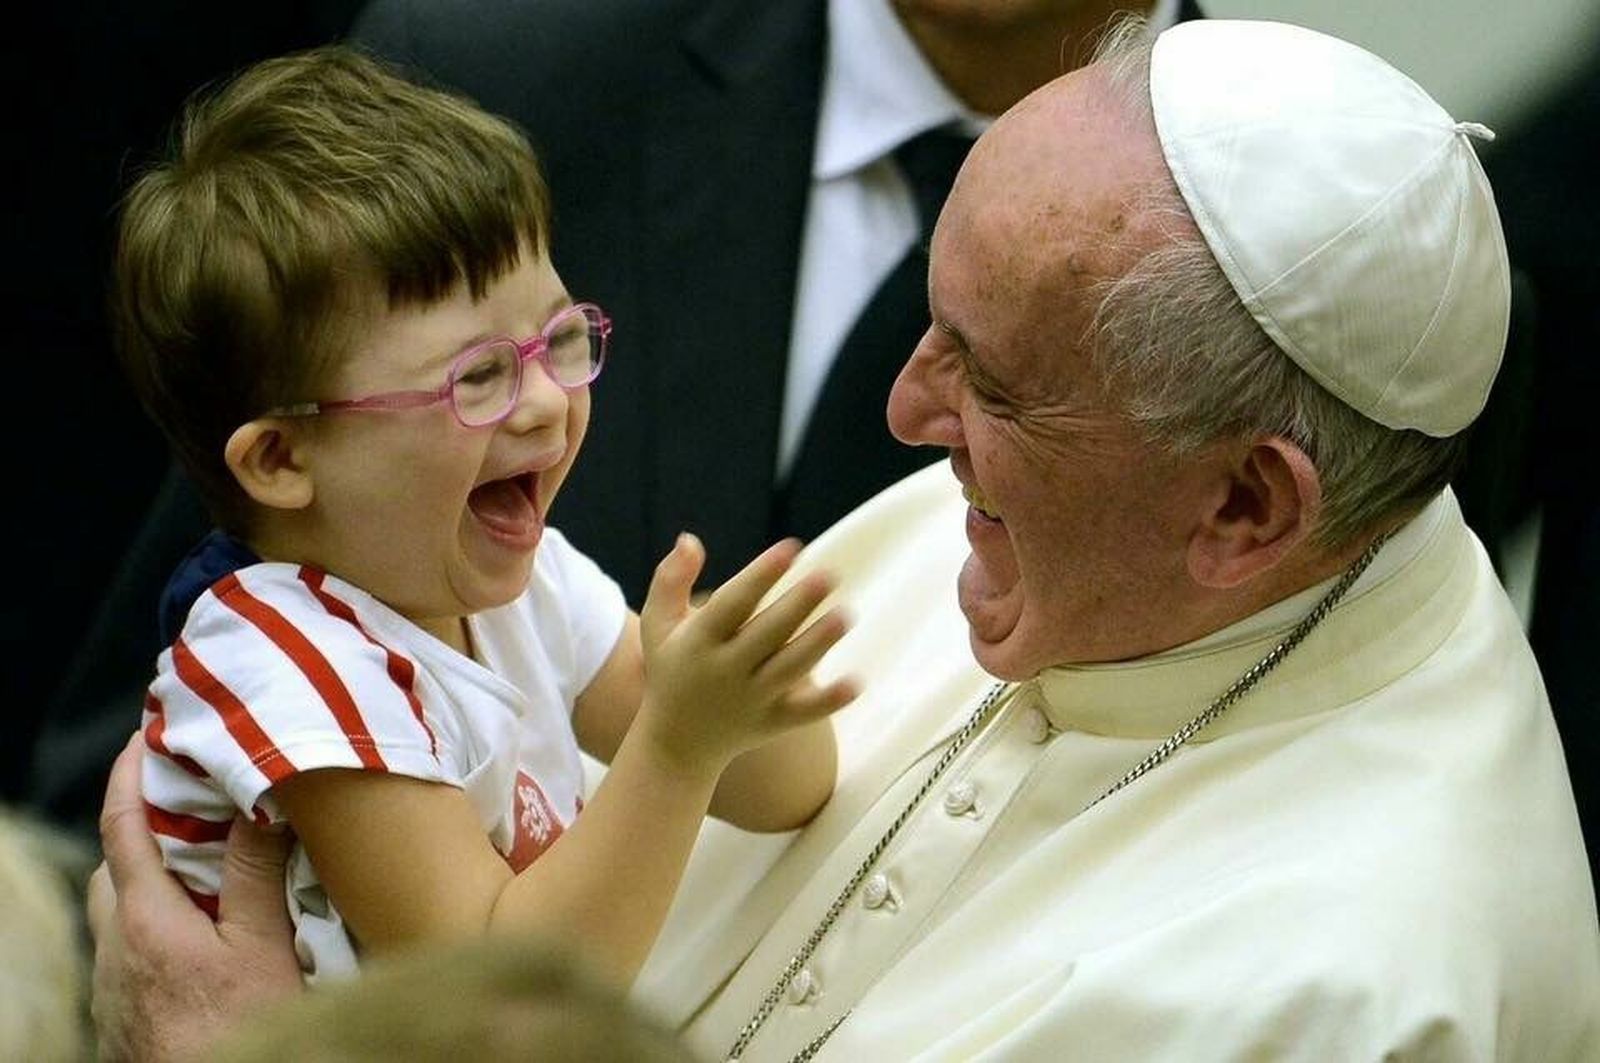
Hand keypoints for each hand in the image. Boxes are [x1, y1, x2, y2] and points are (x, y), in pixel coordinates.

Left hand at [86, 732, 302, 1061]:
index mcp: (144, 919)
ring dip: (150, 884)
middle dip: (142, 831)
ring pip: (117, 915)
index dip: (129, 774)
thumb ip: (254, 873)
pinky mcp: (121, 1020)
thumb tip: (258, 799)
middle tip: (191, 809)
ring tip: (207, 874)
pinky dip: (157, 928)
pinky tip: (203, 940)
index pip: (121, 826)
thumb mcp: (262, 947)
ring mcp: (112, 989)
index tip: (146, 734)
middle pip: (111, 869)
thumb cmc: (241, 1031)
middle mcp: (114, 950)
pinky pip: (128, 955)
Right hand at [636, 534, 856, 775]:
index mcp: (698, 641)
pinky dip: (829, 701)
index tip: (792, 547)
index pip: (733, 604)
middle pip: (767, 634)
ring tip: (846, 614)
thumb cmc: (672, 668)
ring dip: (819, 643)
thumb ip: (671, 578)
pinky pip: (802, 714)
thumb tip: (691, 539)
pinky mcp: (771, 724)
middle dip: (798, 605)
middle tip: (829, 575)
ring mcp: (750, 700)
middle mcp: (725, 671)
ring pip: (789, 670)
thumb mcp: (658, 624)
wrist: (676, 743)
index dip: (761, 574)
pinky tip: (857, 682)